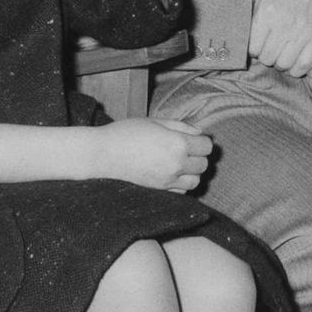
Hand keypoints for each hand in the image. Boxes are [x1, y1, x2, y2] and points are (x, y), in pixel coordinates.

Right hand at [91, 117, 212, 192]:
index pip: (207, 146)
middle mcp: (176, 163)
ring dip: (192, 171)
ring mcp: (168, 179)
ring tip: (180, 162)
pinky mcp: (160, 189)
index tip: (192, 137)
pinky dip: (182, 183)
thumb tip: (200, 132)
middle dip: (198, 155)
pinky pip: (182, 190)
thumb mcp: (155, 121)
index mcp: (177, 143)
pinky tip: (172, 173)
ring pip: (196, 180)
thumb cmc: (128, 132)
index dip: (202, 141)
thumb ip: (181, 126)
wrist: (104, 153)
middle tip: (186, 148)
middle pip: (203, 164)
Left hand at [248, 0, 311, 78]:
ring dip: (280, 63)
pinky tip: (294, 59)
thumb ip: (245, 0)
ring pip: (285, 64)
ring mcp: (303, 33)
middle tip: (268, 49)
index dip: (251, 48)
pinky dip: (297, 68)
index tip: (255, 44)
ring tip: (280, 54)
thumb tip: (231, 16)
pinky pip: (305, 65)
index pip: (252, 47)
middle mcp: (284, 25)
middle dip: (264, 56)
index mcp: (267, 11)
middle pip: (267, 58)